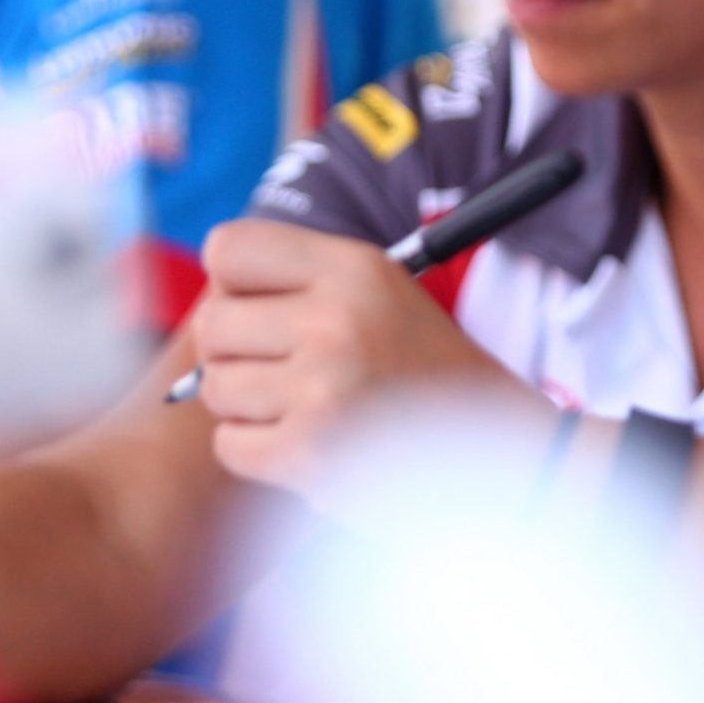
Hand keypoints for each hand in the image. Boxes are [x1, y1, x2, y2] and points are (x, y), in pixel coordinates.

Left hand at [189, 220, 528, 496]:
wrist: (496, 447)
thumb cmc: (424, 369)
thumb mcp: (379, 293)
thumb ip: (299, 282)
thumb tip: (207, 302)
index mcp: (354, 267)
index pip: (228, 249)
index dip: (235, 283)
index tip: (264, 308)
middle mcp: (335, 318)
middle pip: (210, 324)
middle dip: (235, 353)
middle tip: (283, 369)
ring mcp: (322, 387)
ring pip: (214, 388)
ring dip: (248, 407)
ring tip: (306, 407)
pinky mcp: (310, 453)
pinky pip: (230, 445)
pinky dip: (258, 453)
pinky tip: (308, 445)